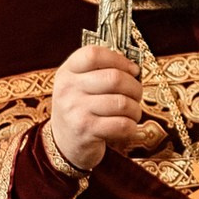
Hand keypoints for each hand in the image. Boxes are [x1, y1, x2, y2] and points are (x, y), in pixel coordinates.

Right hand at [49, 42, 143, 170]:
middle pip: (114, 78)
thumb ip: (99, 72)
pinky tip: (127, 126)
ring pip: (122, 103)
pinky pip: (122, 124)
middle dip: (135, 87)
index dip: (119, 60)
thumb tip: (133, 68)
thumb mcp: (78, 86)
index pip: (94, 54)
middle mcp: (68, 89)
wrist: (62, 144)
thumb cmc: (79, 110)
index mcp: (67, 72)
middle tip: (136, 95)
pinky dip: (132, 126)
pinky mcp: (86, 130)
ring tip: (132, 113)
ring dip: (135, 109)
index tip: (132, 70)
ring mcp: (75, 110)